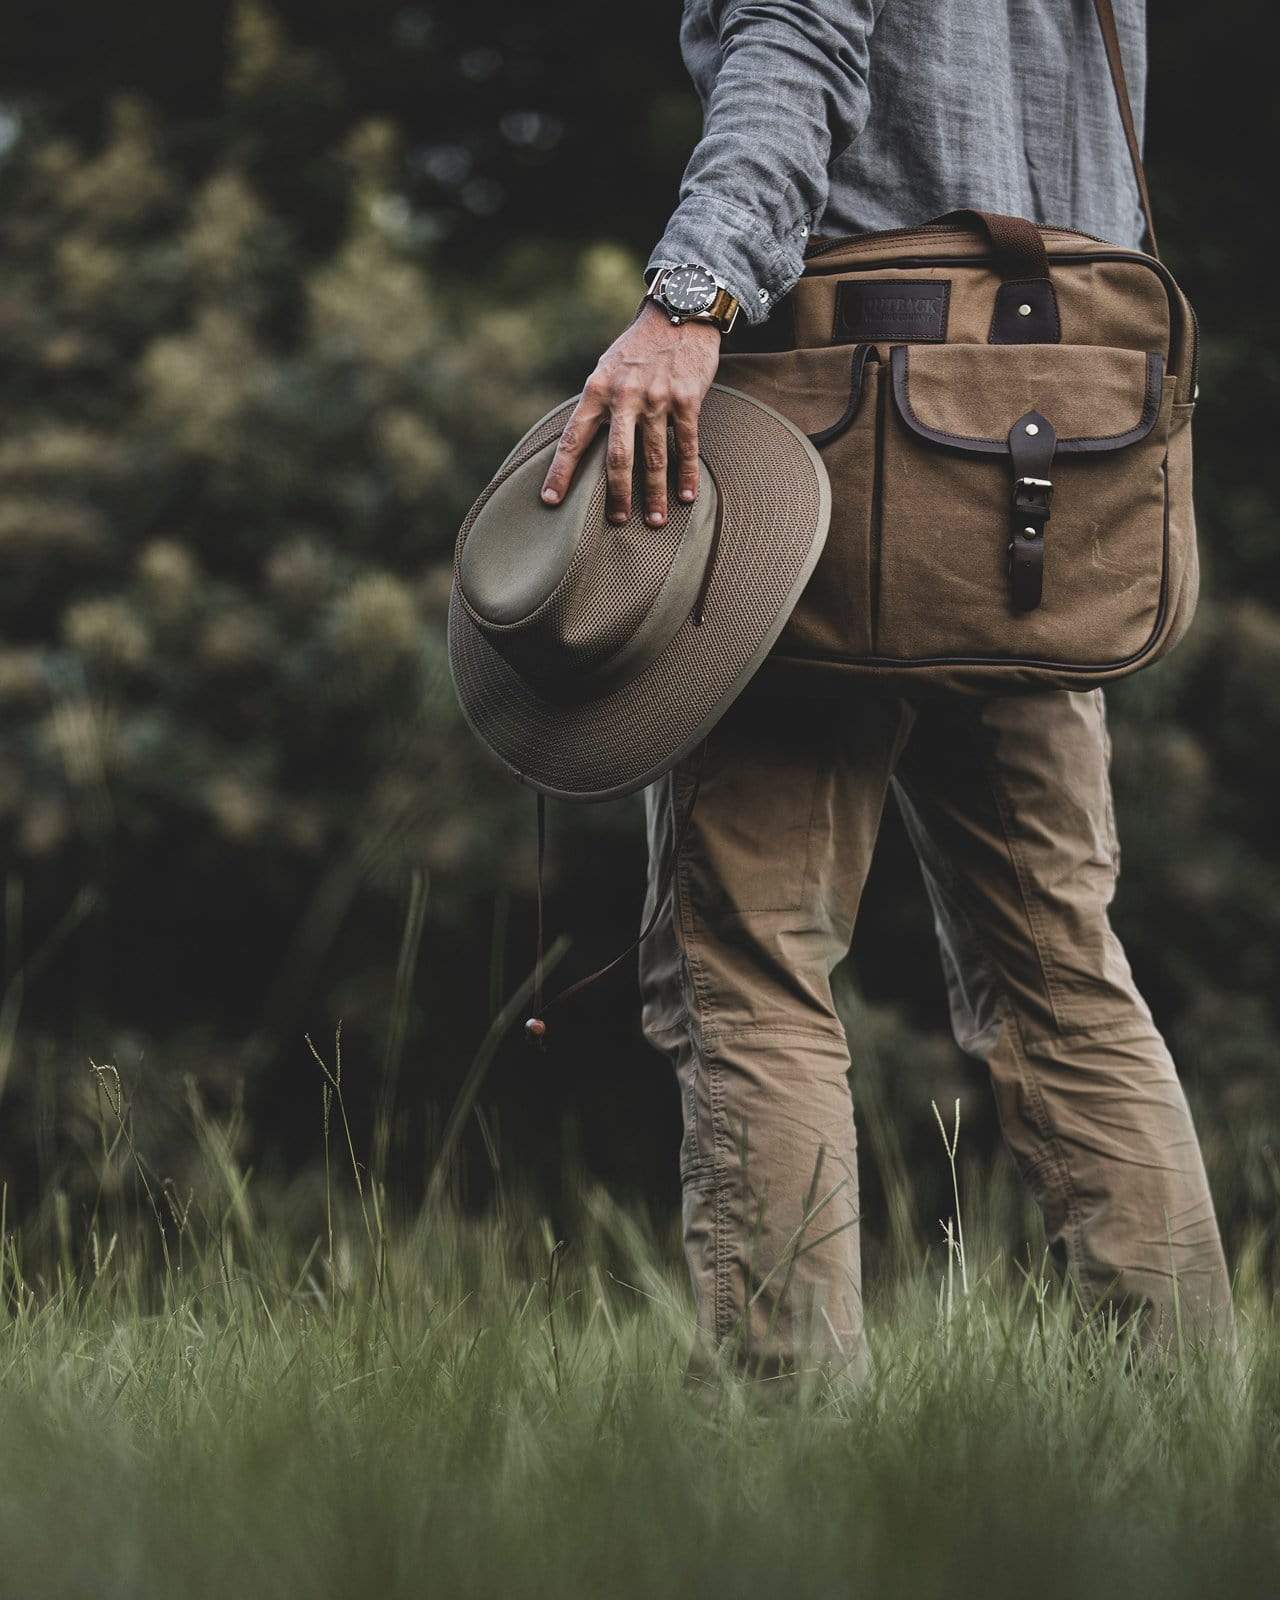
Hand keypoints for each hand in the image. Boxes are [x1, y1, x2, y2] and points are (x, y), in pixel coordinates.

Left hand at [540, 299, 721, 526]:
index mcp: (597, 390)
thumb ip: (597, 403)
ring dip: (654, 494)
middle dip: (616, 494)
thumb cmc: (638, 348)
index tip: (550, 500)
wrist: (679, 313)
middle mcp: (624, 396)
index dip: (561, 471)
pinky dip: (687, 475)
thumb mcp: (607, 368)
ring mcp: (657, 398)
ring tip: (654, 521)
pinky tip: (686, 497)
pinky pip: (686, 445)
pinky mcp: (687, 399)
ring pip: (654, 457)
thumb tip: (584, 442)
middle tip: (617, 521)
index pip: (574, 438)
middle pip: (617, 457)